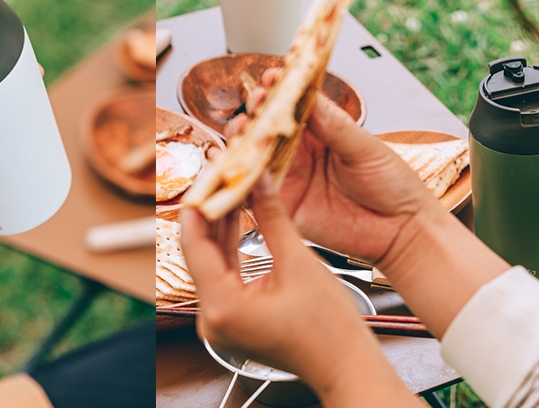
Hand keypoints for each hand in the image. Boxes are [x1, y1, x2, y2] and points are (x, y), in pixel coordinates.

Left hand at [181, 176, 393, 400]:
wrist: (345, 366)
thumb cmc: (329, 329)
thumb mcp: (299, 262)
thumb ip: (272, 217)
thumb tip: (257, 180)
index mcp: (222, 305)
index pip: (193, 242)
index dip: (198, 203)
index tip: (205, 173)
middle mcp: (211, 317)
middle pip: (199, 251)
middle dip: (210, 210)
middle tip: (217, 172)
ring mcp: (219, 321)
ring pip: (210, 261)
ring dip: (219, 226)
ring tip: (226, 187)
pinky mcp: (231, 319)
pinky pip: (222, 275)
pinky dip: (228, 248)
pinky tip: (234, 219)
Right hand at [234, 71, 438, 268]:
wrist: (402, 231)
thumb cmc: (393, 186)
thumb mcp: (367, 149)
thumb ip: (336, 127)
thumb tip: (312, 100)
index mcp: (321, 131)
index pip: (292, 104)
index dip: (279, 89)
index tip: (273, 77)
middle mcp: (300, 153)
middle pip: (266, 127)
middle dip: (256, 111)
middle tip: (256, 103)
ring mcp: (290, 179)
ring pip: (254, 156)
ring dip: (243, 140)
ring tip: (243, 129)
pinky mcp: (285, 208)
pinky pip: (256, 193)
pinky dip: (243, 179)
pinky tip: (242, 166)